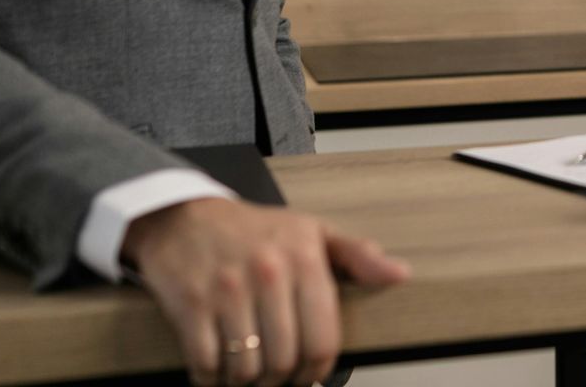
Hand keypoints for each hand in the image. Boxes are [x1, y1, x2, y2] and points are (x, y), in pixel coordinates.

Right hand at [124, 197, 409, 386]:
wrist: (184, 216)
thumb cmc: (256, 229)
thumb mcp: (312, 231)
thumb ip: (357, 256)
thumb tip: (400, 274)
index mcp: (304, 258)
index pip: (322, 339)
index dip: (317, 371)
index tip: (309, 375)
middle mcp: (268, 272)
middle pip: (284, 360)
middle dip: (280, 379)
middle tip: (275, 376)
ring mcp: (227, 290)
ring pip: (245, 368)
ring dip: (246, 382)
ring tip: (247, 373)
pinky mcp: (189, 304)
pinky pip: (206, 364)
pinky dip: (211, 378)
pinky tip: (216, 369)